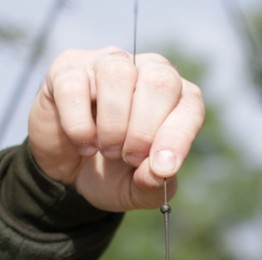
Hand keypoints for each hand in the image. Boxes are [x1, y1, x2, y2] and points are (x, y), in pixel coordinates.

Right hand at [27, 47, 204, 211]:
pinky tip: (83, 143)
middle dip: (146, 129)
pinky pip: (74, 86)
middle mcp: (147, 71)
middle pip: (160, 81)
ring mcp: (107, 64)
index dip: (178, 137)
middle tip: (130, 158)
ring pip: (118, 73)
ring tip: (108, 150)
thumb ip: (155, 183)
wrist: (69, 173)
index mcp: (177, 97)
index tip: (162, 168)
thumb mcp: (140, 189)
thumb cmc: (116, 172)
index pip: (190, 104)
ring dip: (113, 123)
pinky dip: (79, 123)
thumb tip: (158, 171)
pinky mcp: (67, 68)